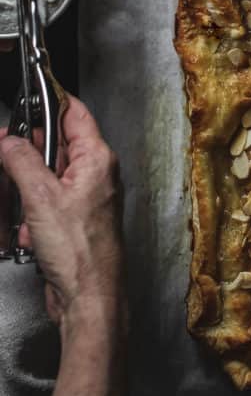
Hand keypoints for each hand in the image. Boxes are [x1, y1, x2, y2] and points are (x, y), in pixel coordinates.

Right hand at [0, 96, 123, 328]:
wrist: (88, 296)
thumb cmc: (81, 252)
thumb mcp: (40, 197)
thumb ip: (21, 160)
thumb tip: (8, 140)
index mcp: (97, 159)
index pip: (74, 113)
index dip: (49, 103)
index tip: (26, 99)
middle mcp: (96, 174)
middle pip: (54, 146)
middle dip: (26, 156)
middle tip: (6, 159)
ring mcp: (84, 198)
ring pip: (43, 178)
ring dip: (25, 194)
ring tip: (24, 214)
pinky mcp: (72, 220)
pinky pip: (41, 206)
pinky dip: (30, 217)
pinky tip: (30, 234)